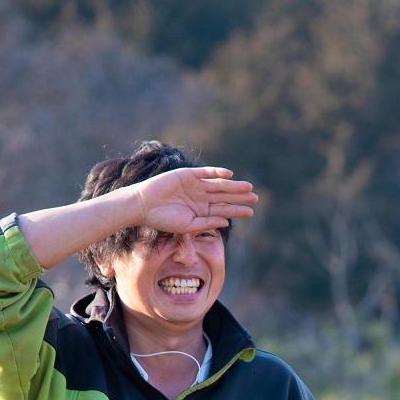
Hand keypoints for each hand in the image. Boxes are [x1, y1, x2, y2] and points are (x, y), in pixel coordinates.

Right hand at [133, 166, 257, 234]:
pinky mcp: (187, 175)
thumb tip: (226, 222)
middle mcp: (200, 198)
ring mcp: (195, 185)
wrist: (144, 206)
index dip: (237, 210)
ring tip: (248, 187)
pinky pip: (205, 173)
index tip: (251, 212)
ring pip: (218, 185)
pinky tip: (229, 175)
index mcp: (201, 211)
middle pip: (224, 196)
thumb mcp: (187, 226)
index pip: (223, 210)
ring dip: (233, 185)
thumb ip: (207, 223)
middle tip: (255, 198)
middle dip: (239, 197)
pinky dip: (217, 172)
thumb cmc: (163, 220)